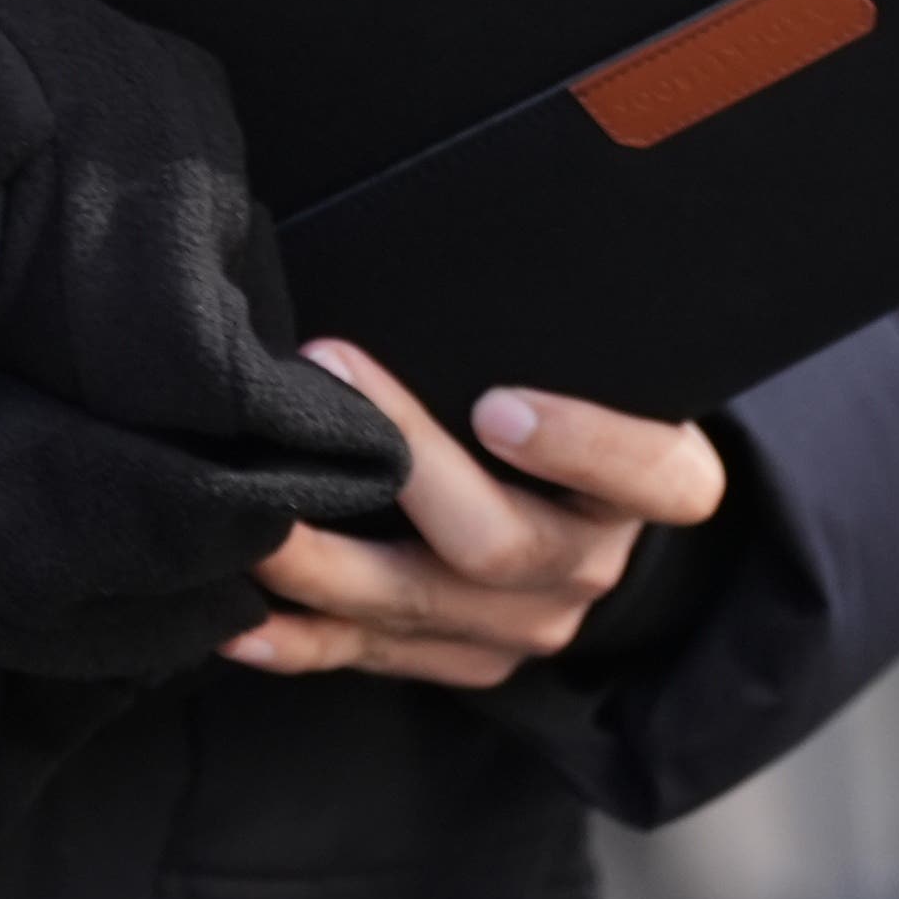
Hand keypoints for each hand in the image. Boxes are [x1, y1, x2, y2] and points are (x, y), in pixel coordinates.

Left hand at [225, 341, 723, 685]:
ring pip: (422, 604)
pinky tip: (241, 620)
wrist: (579, 498)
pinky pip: (376, 654)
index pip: (651, 472)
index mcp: (657, 483)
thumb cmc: (568, 387)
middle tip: (326, 378)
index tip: (497, 404)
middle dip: (405, 468)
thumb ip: (551, 326)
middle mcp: (594, 563)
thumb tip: (452, 239)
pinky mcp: (466, 659)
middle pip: (503, 542)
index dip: (581, 444)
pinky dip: (302, 639)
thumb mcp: (594, 357)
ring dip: (325, 562)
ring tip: (253, 515)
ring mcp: (529, 625)